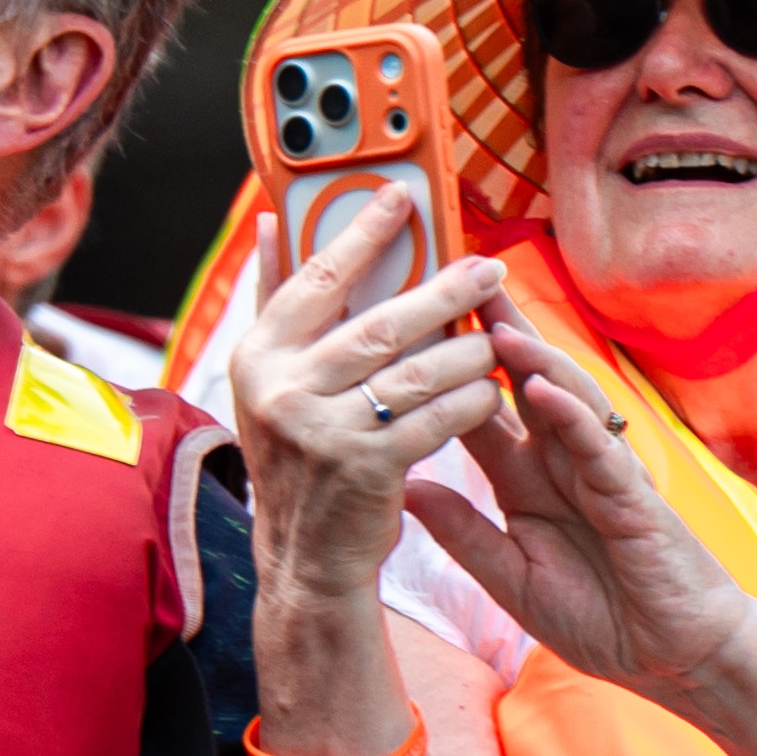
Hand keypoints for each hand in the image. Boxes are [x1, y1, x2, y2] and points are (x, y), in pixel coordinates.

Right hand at [226, 195, 513, 601]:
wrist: (305, 558)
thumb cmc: (300, 457)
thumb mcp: (268, 381)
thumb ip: (273, 300)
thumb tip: (267, 221)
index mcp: (257, 357)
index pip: (317, 278)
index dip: (363, 234)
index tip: (403, 198)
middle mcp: (282, 389)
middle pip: (381, 321)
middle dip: (445, 291)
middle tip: (489, 270)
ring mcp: (323, 430)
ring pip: (417, 370)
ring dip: (468, 350)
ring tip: (499, 338)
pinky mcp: (367, 467)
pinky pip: (436, 417)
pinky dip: (470, 399)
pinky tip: (490, 389)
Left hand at [414, 327, 756, 710]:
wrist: (675, 657)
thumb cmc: (602, 617)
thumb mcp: (512, 581)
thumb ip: (464, 535)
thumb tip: (405, 489)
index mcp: (525, 483)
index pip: (479, 414)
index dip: (444, 374)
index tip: (405, 332)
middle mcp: (560, 465)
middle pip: (521, 384)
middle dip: (490, 334)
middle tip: (453, 285)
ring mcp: (599, 473)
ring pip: (562, 400)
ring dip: (529, 359)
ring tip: (491, 322)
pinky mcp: (633, 495)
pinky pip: (598, 447)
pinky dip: (570, 415)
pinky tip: (541, 388)